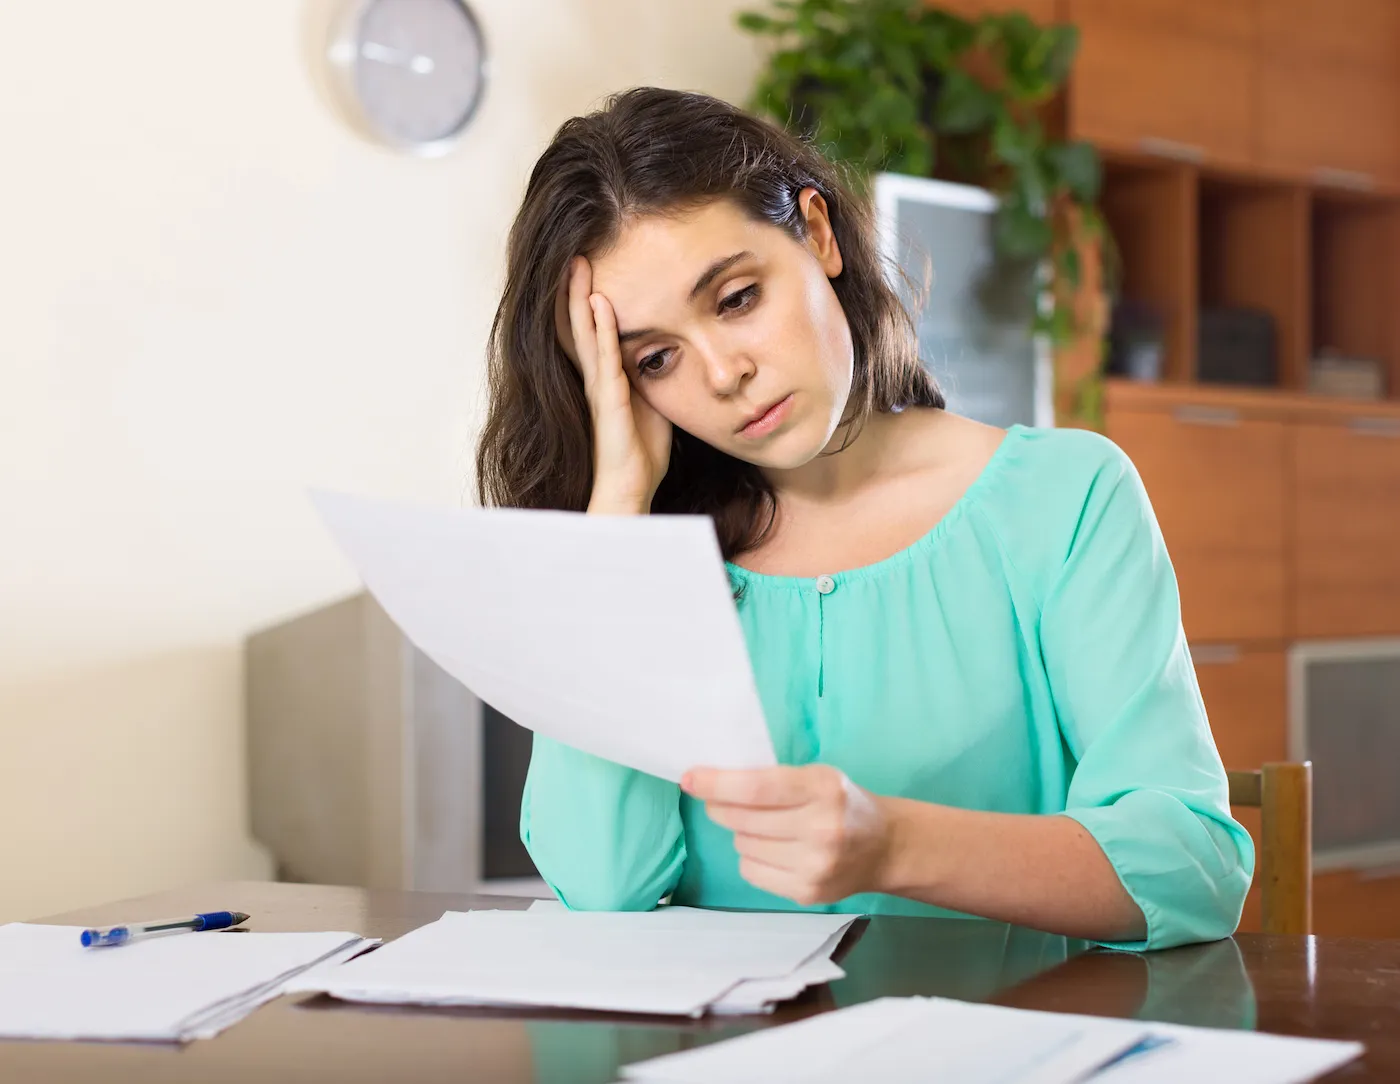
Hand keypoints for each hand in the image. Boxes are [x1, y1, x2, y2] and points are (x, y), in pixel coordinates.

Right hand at [556, 257, 671, 513]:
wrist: (630, 489)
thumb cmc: (641, 454)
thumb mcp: (654, 406)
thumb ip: (654, 381)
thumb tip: (671, 356)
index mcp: (608, 381)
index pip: (595, 333)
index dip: (589, 303)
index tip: (589, 270)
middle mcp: (597, 380)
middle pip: (583, 326)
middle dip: (577, 290)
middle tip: (574, 255)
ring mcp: (600, 389)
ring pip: (587, 335)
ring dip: (582, 300)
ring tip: (578, 267)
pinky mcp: (608, 401)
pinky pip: (605, 359)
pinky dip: (603, 331)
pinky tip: (600, 306)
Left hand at [682, 765, 894, 905]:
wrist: (885, 847)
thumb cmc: (842, 803)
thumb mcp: (817, 776)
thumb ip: (773, 778)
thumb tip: (713, 784)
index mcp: (823, 790)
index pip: (757, 788)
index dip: (717, 784)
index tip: (690, 779)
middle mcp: (821, 829)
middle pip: (743, 819)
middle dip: (720, 807)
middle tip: (717, 801)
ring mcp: (815, 866)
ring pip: (743, 845)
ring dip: (741, 833)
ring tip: (765, 827)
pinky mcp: (807, 892)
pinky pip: (751, 872)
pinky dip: (751, 858)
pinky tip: (773, 850)